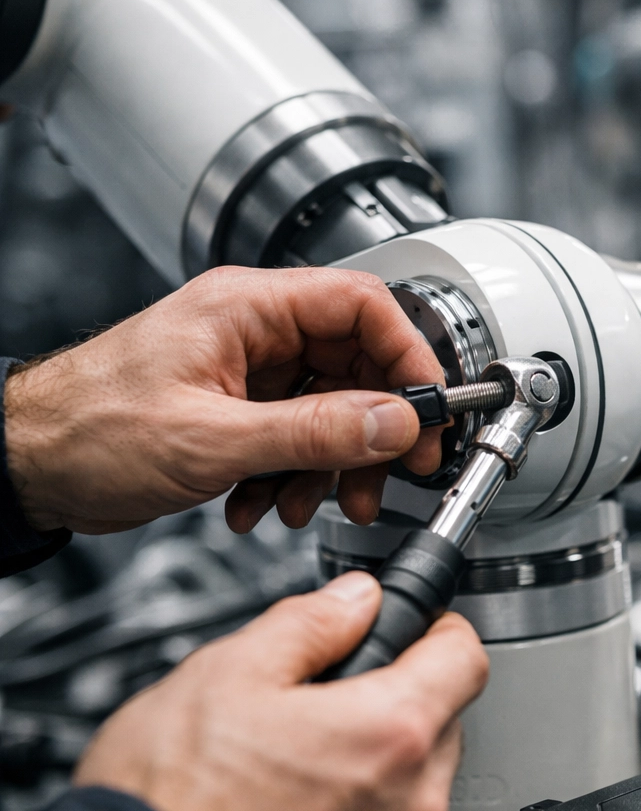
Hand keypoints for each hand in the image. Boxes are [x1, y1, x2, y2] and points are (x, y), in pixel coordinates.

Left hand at [4, 265, 446, 534]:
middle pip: (358, 364)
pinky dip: (296, 477)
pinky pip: (299, 437)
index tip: (429, 409)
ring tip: (315, 503)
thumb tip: (395, 422)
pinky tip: (267, 505)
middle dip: (376, 429)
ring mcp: (248, 372)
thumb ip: (315, 431)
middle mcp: (255, 332)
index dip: (408, 355)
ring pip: (333, 409)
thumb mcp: (213, 439)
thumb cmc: (86, 429)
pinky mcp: (239, 411)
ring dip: (334, 464)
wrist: (24, 466)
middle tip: (393, 471)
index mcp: (249, 308)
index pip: (364, 305)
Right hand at [74, 571, 488, 810]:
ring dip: (379, 776)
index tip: (415, 632)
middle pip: (441, 727)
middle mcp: (411, 805)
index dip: (438, 632)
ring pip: (417, 794)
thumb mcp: (228, 671)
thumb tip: (357, 600)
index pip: (466, 657)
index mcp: (391, 731)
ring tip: (296, 776)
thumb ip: (311, 624)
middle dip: (398, 706)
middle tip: (325, 709)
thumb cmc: (166, 803)